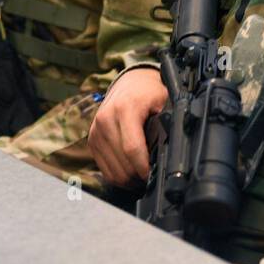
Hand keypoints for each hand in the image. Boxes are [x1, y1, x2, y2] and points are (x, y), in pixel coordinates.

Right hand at [88, 67, 166, 186]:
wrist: (130, 84)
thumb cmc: (149, 93)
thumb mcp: (164, 102)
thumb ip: (167, 125)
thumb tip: (171, 151)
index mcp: (124, 108)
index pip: (132, 148)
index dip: (145, 167)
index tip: (155, 175)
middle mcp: (105, 119)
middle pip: (123, 163)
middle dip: (139, 176)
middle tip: (154, 178)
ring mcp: (96, 131)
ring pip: (113, 170)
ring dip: (130, 180)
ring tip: (144, 177)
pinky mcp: (92, 140)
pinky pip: (104, 169)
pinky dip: (119, 176)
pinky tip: (132, 174)